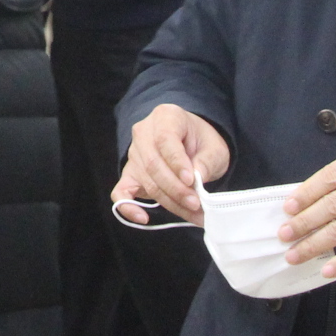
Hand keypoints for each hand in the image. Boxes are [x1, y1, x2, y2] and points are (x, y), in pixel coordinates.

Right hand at [112, 104, 229, 225]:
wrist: (190, 143)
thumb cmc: (201, 142)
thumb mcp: (214, 147)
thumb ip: (207, 161)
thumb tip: (197, 180)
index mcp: (165, 117)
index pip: (165, 139)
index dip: (177, 163)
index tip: (192, 181)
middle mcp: (143, 133)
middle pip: (154, 164)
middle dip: (176, 189)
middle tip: (196, 204)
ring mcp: (134, 154)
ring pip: (147, 182)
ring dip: (170, 202)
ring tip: (193, 214)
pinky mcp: (129, 174)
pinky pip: (121, 192)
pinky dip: (128, 207)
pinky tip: (143, 218)